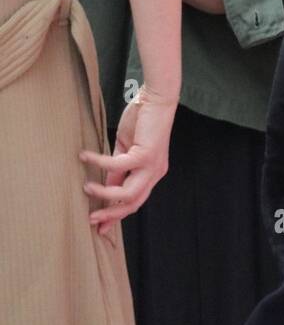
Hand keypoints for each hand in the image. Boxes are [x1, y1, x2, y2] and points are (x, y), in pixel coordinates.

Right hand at [81, 84, 176, 236]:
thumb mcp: (126, 149)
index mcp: (151, 174)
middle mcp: (155, 173)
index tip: (99, 225)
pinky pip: (118, 166)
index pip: (134, 201)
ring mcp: (152, 166)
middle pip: (133, 203)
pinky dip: (100, 163)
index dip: (116, 214)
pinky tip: (85, 157)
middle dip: (111, 214)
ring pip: (129, 194)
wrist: (157, 99)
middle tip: (91, 218)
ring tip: (87, 188)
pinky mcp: (145, 154)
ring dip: (105, 194)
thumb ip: (118, 168)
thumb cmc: (142, 121)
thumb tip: (106, 186)